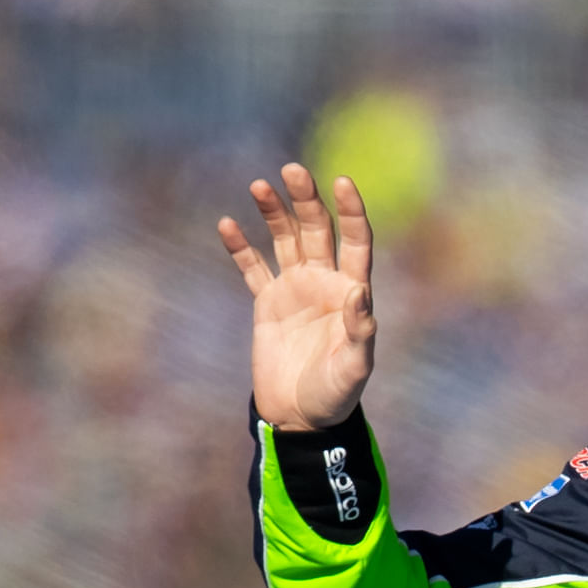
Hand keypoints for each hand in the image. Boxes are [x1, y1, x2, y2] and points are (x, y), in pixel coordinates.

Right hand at [216, 162, 377, 432]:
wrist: (300, 416)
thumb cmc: (335, 395)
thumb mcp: (353, 368)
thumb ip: (360, 331)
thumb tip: (361, 291)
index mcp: (350, 292)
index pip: (355, 241)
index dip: (350, 211)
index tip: (342, 181)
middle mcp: (324, 282)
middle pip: (316, 230)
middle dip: (306, 200)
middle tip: (293, 170)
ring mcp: (294, 289)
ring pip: (284, 239)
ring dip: (274, 211)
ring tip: (260, 185)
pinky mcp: (267, 302)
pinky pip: (252, 267)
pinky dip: (241, 247)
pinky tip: (227, 224)